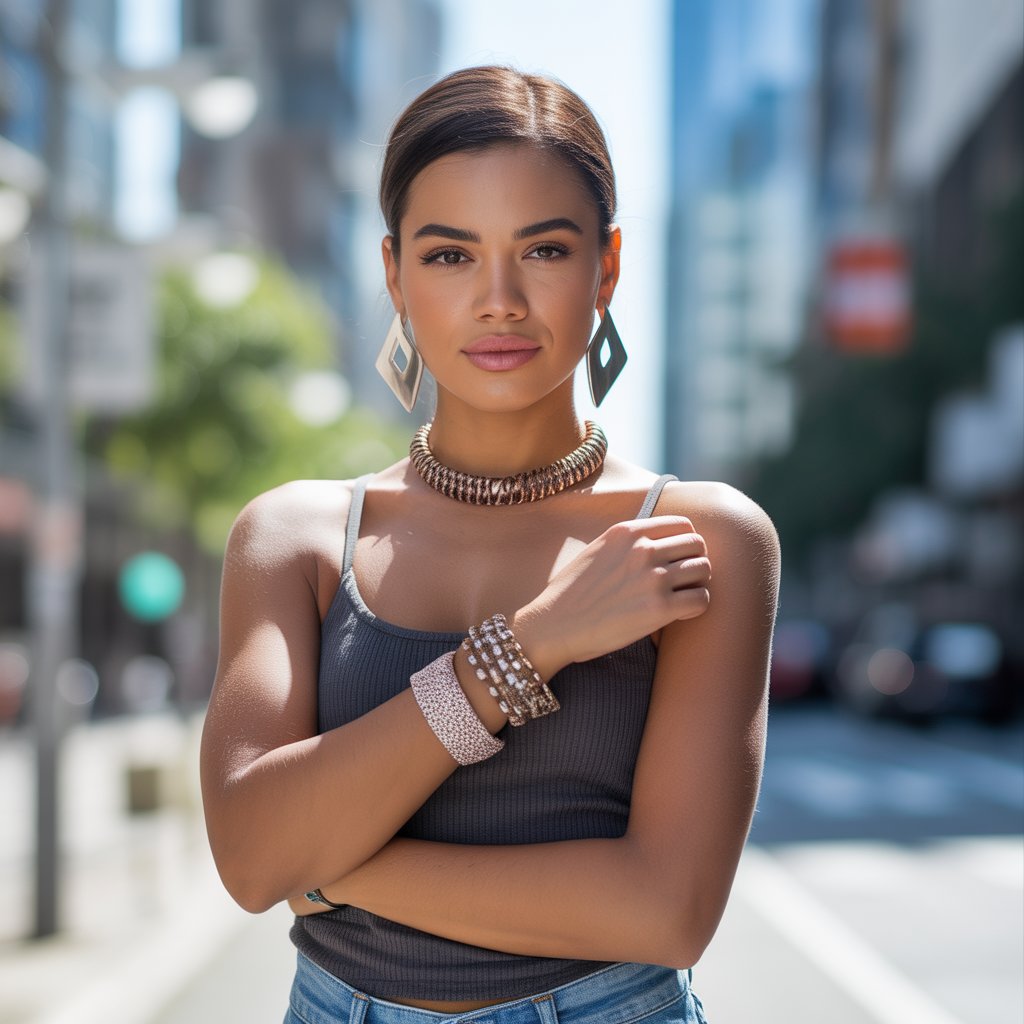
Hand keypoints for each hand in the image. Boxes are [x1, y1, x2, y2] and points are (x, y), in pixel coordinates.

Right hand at [513, 515, 710, 676]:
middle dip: (695, 561)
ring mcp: (653, 578)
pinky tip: (680, 613)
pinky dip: (696, 606)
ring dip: (697, 584)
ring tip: (681, 597)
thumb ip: (628, 541)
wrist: (554, 624)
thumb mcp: (598, 549)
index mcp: (627, 531)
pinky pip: (702, 600)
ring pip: (704, 569)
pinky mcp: (659, 609)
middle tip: (683, 580)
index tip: (678, 559)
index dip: (686, 543)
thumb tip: (658, 540)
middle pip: (697, 544)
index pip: (683, 524)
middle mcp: (643, 549)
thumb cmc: (573, 592)